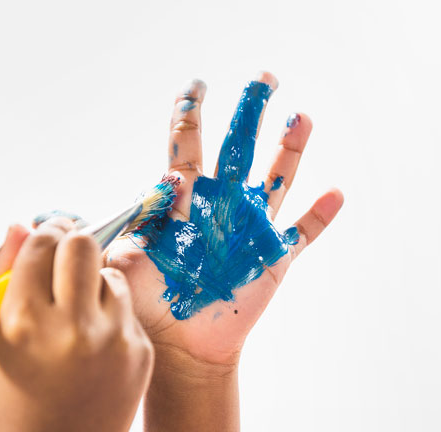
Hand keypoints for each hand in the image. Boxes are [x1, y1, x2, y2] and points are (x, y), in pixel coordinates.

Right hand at [0, 219, 153, 431]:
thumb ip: (2, 277)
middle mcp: (73, 328)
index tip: (48, 233)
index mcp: (24, 322)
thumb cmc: (16, 395)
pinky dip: (113, 311)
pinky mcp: (141, 352)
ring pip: (112, 274)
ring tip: (79, 308)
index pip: (42, 244)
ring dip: (95, 280)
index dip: (45, 232)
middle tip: (69, 250)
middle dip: (74, 241)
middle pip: (85, 245)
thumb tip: (22, 224)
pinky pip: (128, 308)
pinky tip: (96, 339)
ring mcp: (113, 341)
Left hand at [106, 72, 342, 367]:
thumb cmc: (149, 304)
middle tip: (264, 79)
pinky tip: (335, 193)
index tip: (196, 87)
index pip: (188, 145)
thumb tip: (104, 208)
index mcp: (186, 199)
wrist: (181, 344)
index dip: (191, 113)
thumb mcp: (123, 265)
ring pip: (275, 180)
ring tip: (300, 118)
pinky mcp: (274, 258)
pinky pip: (303, 233)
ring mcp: (251, 229)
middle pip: (240, 148)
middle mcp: (222, 205)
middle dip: (251, 111)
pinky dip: (320, 214)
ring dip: (289, 150)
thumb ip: (116, 234)